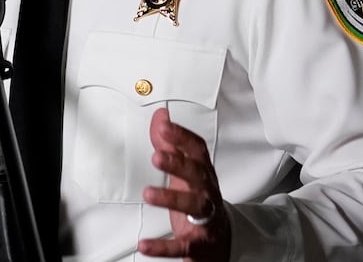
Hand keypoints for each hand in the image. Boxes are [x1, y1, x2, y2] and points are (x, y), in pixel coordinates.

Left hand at [137, 107, 230, 259]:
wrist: (218, 243)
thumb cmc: (199, 202)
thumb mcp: (185, 173)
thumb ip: (170, 146)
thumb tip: (160, 117)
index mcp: (202, 174)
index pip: (197, 151)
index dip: (182, 137)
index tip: (164, 127)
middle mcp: (206, 193)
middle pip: (198, 175)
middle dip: (179, 165)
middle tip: (157, 157)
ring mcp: (204, 218)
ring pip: (194, 206)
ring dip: (171, 198)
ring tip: (149, 194)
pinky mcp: (197, 243)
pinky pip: (182, 245)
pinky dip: (163, 246)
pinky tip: (145, 244)